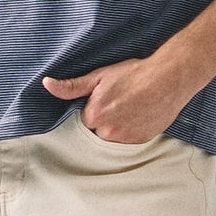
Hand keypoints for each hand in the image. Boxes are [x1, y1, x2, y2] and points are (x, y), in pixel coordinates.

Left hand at [40, 57, 189, 143]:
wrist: (168, 78)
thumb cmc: (133, 74)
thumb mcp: (99, 76)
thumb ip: (71, 86)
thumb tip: (46, 84)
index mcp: (93, 116)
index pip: (84, 121)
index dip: (92, 110)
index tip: (103, 101)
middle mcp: (107, 132)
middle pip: (97, 132)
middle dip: (104, 121)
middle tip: (119, 104)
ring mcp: (125, 138)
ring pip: (113, 137)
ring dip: (117, 128)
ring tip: (130, 109)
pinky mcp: (141, 141)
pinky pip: (129, 141)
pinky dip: (132, 131)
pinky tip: (139, 115)